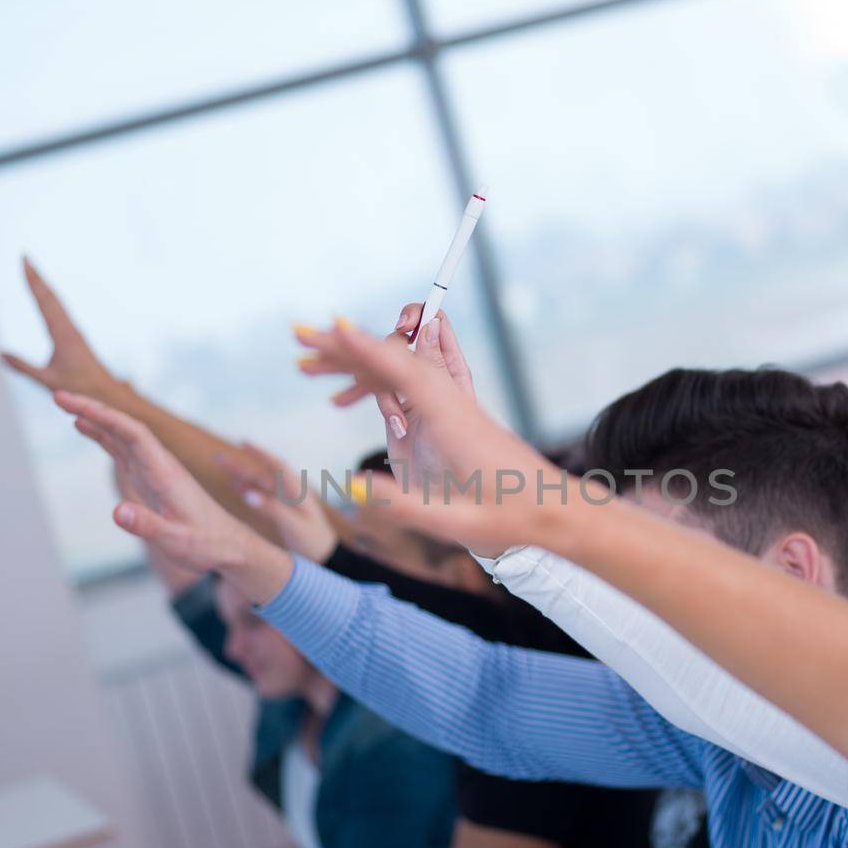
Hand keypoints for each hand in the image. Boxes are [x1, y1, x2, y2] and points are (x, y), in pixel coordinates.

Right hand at [0, 259, 118, 399]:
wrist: (107, 393)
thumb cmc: (80, 388)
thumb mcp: (47, 380)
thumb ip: (22, 367)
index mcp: (63, 334)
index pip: (44, 301)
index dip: (33, 281)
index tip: (24, 262)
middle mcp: (70, 328)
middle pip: (50, 296)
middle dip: (37, 276)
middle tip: (25, 257)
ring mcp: (74, 331)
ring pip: (57, 302)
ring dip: (44, 286)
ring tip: (33, 272)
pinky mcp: (76, 337)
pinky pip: (61, 311)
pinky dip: (51, 299)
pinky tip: (48, 299)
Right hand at [55, 392, 292, 602]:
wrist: (228, 545)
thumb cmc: (205, 544)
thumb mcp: (175, 540)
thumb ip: (147, 525)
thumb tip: (116, 511)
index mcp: (165, 472)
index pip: (132, 433)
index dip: (103, 415)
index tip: (73, 405)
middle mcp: (160, 465)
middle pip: (124, 427)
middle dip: (92, 409)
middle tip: (58, 396)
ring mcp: (155, 470)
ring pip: (122, 436)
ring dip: (95, 418)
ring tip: (64, 404)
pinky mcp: (151, 479)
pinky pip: (124, 450)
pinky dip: (103, 436)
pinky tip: (86, 428)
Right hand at [214, 441, 338, 561]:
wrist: (324, 556)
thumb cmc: (312, 541)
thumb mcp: (293, 526)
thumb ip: (272, 509)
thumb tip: (248, 494)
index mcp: (297, 492)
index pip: (277, 466)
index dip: (261, 453)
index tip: (243, 443)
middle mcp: (289, 493)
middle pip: (262, 474)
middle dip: (242, 464)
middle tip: (218, 457)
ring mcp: (284, 502)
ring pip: (259, 484)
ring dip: (241, 475)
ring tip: (221, 466)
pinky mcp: (280, 512)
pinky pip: (260, 496)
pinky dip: (246, 489)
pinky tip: (233, 484)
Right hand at [294, 319, 567, 556]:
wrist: (549, 508)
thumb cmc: (507, 516)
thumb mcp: (453, 521)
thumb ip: (402, 504)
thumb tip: (352, 486)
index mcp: (450, 415)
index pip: (401, 367)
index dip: (364, 345)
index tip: (331, 326)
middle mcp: (447, 400)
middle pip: (391, 356)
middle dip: (343, 345)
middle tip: (298, 337)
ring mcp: (445, 404)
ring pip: (394, 368)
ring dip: (351, 364)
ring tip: (306, 369)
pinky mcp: (445, 415)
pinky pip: (403, 386)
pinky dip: (371, 385)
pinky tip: (343, 400)